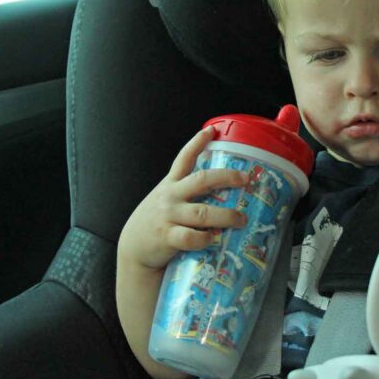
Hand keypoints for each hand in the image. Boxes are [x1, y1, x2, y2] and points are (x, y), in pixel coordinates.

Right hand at [118, 126, 248, 270]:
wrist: (133, 247)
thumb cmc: (156, 223)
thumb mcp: (165, 199)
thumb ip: (184, 192)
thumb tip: (219, 190)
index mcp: (171, 184)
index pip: (184, 158)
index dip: (197, 142)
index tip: (211, 130)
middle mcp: (170, 196)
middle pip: (201, 180)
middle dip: (226, 177)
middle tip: (245, 179)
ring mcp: (169, 216)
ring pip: (202, 212)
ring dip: (226, 215)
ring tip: (241, 219)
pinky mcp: (167, 237)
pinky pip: (190, 237)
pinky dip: (205, 238)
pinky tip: (213, 239)